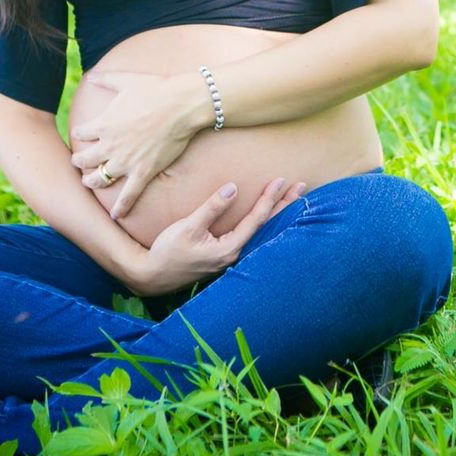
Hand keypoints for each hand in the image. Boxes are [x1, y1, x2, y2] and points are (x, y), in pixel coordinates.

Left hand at [69, 70, 207, 218]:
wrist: (182, 105)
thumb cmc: (156, 89)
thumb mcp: (126, 80)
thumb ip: (106, 78)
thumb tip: (92, 75)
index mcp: (103, 124)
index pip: (81, 134)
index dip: (81, 134)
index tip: (83, 136)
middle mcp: (110, 146)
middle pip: (84, 159)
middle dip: (79, 161)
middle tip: (79, 163)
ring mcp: (126, 161)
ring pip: (99, 179)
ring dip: (91, 182)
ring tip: (89, 182)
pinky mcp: (144, 172)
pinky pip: (128, 195)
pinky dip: (121, 207)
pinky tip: (115, 216)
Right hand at [133, 177, 305, 296]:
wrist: (153, 275)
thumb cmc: (168, 251)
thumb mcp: (188, 227)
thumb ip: (211, 208)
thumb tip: (233, 189)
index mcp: (229, 249)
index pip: (257, 220)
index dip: (269, 199)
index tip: (280, 180)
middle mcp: (235, 255)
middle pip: (267, 227)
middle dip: (285, 205)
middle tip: (302, 186)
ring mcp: (231, 258)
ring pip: (262, 232)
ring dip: (278, 213)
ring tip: (293, 198)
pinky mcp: (225, 256)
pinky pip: (253, 236)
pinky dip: (265, 222)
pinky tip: (271, 216)